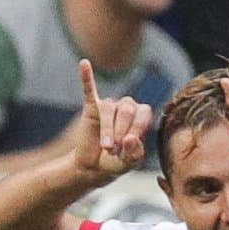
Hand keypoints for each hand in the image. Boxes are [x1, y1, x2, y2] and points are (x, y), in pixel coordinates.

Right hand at [76, 59, 152, 177]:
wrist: (94, 166)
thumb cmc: (116, 162)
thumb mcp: (129, 162)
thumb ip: (134, 152)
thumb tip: (130, 138)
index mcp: (140, 118)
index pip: (143, 113)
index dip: (137, 128)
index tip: (128, 145)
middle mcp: (127, 107)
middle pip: (127, 109)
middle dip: (121, 131)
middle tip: (114, 149)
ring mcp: (109, 106)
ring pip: (109, 109)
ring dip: (107, 129)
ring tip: (106, 146)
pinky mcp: (91, 107)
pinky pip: (89, 89)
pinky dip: (86, 77)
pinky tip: (84, 64)